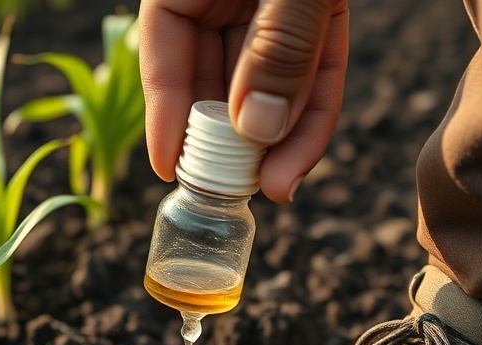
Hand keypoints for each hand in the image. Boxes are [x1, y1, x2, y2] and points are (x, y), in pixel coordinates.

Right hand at [138, 0, 349, 202]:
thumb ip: (276, 45)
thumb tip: (258, 127)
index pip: (163, 49)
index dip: (165, 112)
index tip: (168, 167)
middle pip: (214, 77)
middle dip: (229, 140)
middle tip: (233, 190)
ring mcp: (271, 7)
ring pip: (267, 84)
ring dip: (275, 141)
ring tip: (279, 185)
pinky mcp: (318, 16)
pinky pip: (313, 72)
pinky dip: (311, 116)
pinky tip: (300, 159)